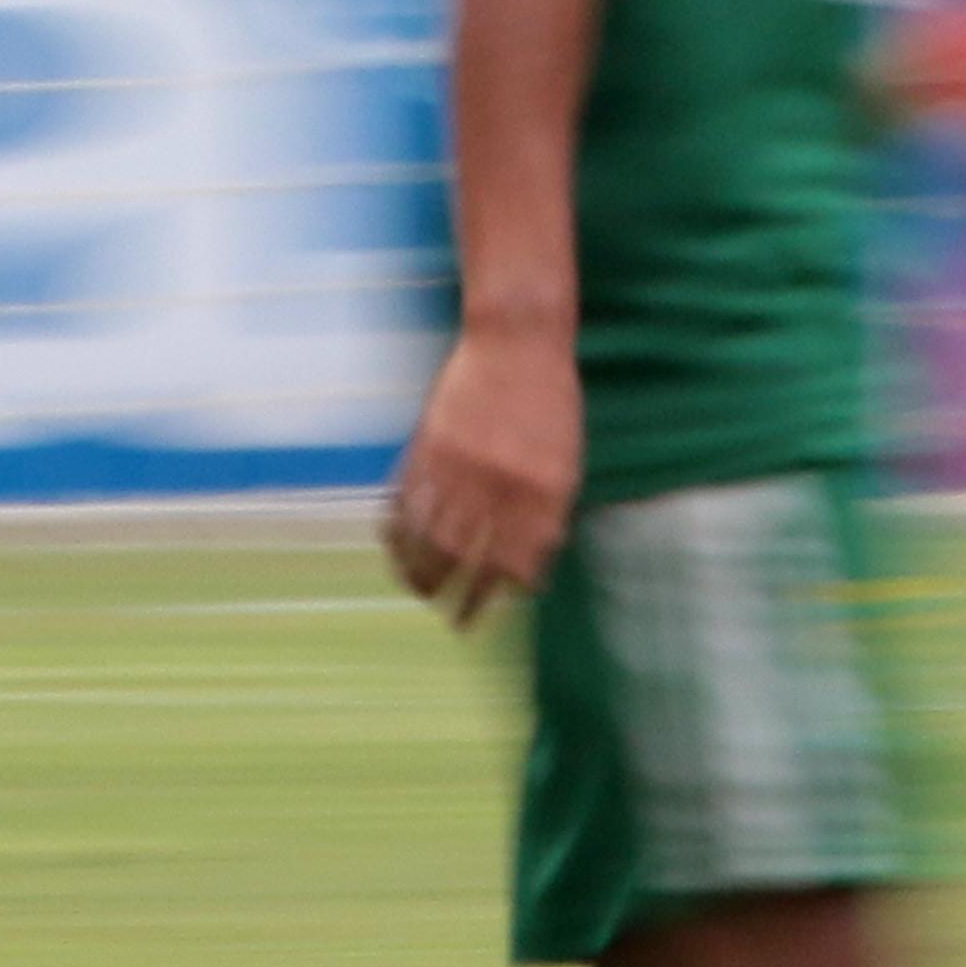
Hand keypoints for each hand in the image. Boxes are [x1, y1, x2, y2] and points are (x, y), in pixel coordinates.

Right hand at [384, 326, 581, 627]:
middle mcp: (500, 483)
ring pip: (431, 539)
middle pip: (471, 559)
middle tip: (458, 623)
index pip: (520, 559)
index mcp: (544, 489)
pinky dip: (398, 535)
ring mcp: (459, 465)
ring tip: (424, 595)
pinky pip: (405, 504)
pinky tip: (397, 554)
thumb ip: (550, 512)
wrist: (518, 343)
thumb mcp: (567, 458)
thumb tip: (530, 569)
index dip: (506, 591)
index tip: (497, 608)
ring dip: (424, 575)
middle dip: (463, 599)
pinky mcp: (427, 448)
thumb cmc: (550, 403)